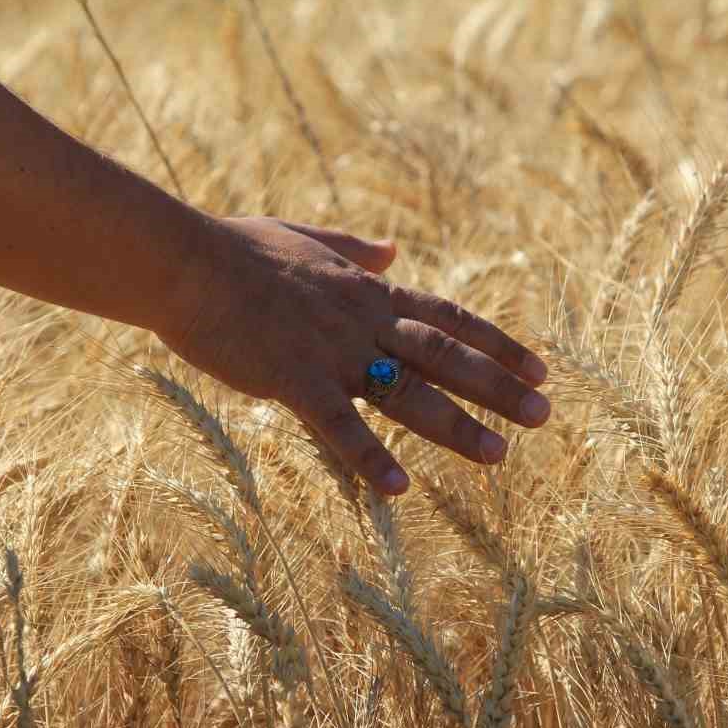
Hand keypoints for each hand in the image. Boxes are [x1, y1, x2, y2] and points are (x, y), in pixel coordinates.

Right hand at [156, 216, 549, 495]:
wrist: (183, 261)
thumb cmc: (233, 250)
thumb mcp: (304, 237)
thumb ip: (353, 249)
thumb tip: (393, 249)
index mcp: (368, 292)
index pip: (449, 319)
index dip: (498, 344)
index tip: (540, 368)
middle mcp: (362, 321)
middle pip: (445, 356)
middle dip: (498, 387)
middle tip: (544, 415)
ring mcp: (331, 351)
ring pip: (408, 392)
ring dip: (456, 426)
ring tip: (499, 456)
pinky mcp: (292, 379)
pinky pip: (339, 427)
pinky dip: (369, 458)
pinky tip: (398, 490)